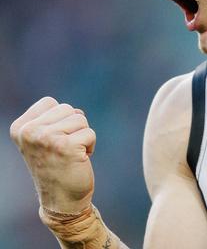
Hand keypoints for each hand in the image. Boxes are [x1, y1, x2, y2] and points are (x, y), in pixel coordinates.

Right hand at [9, 97, 95, 213]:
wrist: (61, 200)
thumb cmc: (56, 166)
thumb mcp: (43, 139)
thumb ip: (52, 119)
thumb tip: (76, 111)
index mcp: (20, 128)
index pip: (50, 102)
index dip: (60, 119)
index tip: (52, 140)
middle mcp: (28, 132)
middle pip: (67, 108)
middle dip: (73, 127)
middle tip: (63, 149)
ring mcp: (46, 138)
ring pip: (80, 119)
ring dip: (82, 136)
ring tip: (70, 154)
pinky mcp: (65, 146)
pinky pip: (90, 133)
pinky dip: (90, 146)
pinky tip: (78, 160)